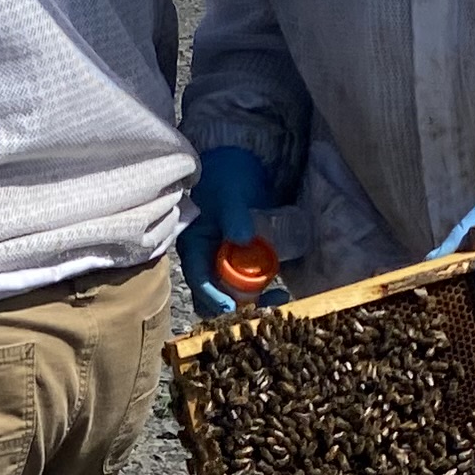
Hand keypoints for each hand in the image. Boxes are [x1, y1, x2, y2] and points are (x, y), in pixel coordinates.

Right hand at [176, 143, 285, 317]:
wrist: (238, 167)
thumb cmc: (227, 178)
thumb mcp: (231, 194)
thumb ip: (235, 215)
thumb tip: (242, 238)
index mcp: (193, 248)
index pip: (199, 279)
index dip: (214, 296)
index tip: (233, 308)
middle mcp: (205, 261)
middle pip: (215, 296)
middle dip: (238, 307)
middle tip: (266, 306)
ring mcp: (223, 264)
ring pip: (233, 296)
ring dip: (253, 302)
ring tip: (279, 297)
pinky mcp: (240, 263)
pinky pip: (248, 287)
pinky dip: (262, 292)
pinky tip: (280, 290)